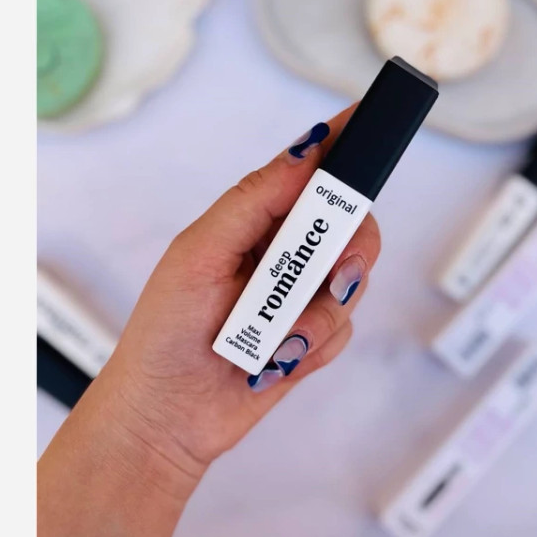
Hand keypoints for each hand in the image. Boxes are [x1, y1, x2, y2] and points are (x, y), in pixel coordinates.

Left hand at [96, 104, 380, 490]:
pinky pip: (342, 330)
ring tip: (275, 341)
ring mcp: (299, 297)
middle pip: (350, 227)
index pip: (308, 173)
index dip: (342, 145)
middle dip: (350, 250)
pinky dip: (312, 347)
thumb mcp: (199, 254)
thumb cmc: (165, 332)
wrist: (167, 416)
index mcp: (255, 223)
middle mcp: (283, 254)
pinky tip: (273, 363)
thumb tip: (305, 152)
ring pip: (352, 283)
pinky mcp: (311, 338)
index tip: (371, 120)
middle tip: (335, 273)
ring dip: (318, 316)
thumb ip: (254, 202)